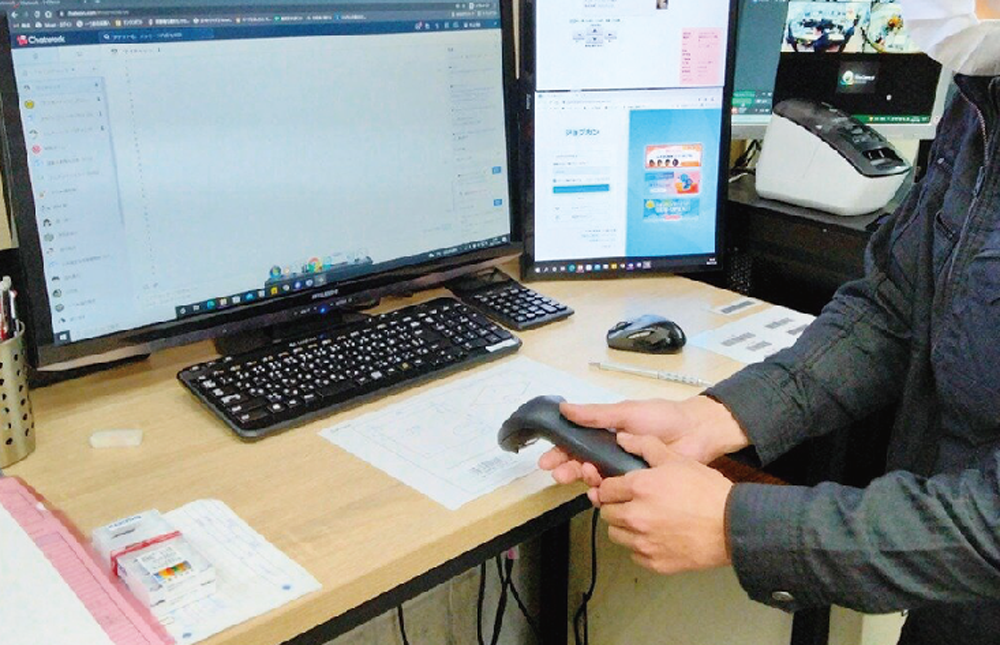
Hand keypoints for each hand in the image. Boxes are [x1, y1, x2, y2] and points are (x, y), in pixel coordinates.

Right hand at [538, 396, 747, 486]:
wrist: (696, 433)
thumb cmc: (662, 417)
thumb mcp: (626, 412)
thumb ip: (595, 415)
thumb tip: (564, 408)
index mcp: (606, 433)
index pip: (576, 444)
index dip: (560, 452)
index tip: (547, 461)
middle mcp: (611, 453)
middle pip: (581, 464)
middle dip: (567, 470)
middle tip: (559, 474)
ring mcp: (623, 470)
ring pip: (596, 480)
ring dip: (585, 480)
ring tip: (587, 477)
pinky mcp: (637, 486)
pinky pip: (616, 494)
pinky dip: (605, 495)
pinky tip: (600, 494)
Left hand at [592, 433, 734, 573]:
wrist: (732, 525)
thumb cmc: (706, 490)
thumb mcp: (678, 460)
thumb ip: (646, 447)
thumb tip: (622, 438)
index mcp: (639, 488)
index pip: (604, 490)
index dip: (610, 488)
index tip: (618, 489)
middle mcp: (635, 516)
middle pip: (606, 513)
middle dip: (615, 507)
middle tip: (632, 504)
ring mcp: (643, 542)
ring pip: (617, 535)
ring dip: (624, 527)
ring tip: (643, 521)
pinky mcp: (654, 562)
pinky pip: (634, 554)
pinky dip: (640, 547)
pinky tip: (656, 538)